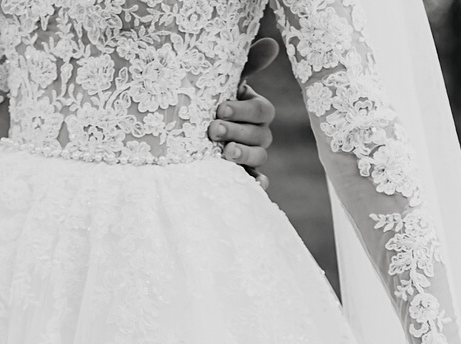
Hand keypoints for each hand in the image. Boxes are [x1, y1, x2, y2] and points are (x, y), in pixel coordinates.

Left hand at [207, 38, 277, 183]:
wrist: (188, 129)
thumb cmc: (209, 100)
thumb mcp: (224, 81)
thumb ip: (248, 63)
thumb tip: (273, 44)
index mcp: (255, 110)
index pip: (261, 110)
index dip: (243, 110)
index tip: (219, 108)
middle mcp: (258, 132)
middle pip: (260, 135)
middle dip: (236, 131)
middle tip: (212, 130)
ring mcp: (252, 154)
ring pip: (259, 157)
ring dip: (244, 154)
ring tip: (224, 153)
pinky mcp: (244, 174)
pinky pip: (258, 180)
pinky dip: (258, 183)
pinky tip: (253, 183)